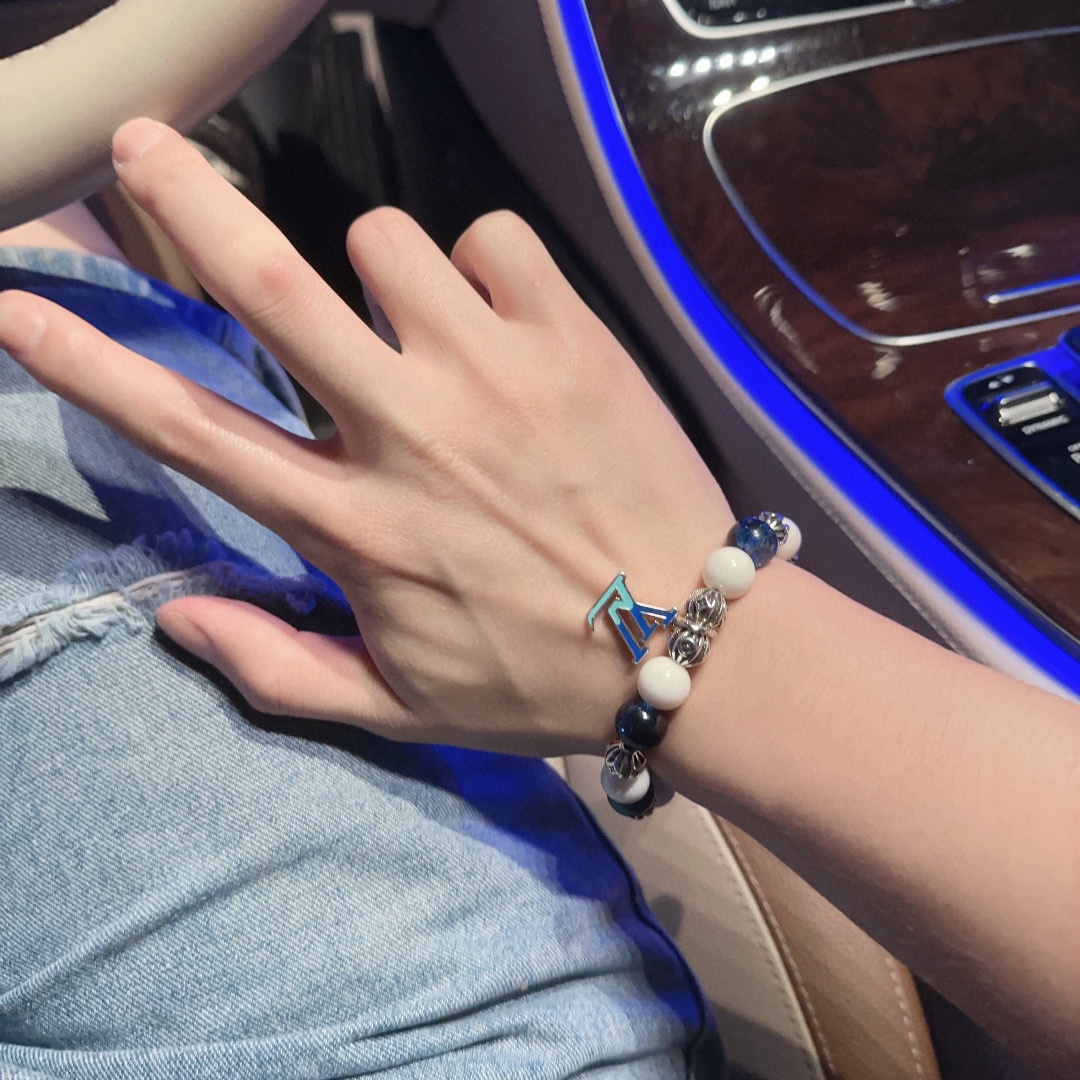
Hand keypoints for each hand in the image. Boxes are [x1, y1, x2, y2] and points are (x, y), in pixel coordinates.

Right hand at [0, 119, 733, 755]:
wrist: (692, 645)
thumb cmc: (538, 680)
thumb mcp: (399, 707)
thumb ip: (279, 667)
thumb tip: (177, 619)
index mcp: (354, 523)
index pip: (193, 431)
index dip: (90, 364)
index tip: (20, 306)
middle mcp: (409, 432)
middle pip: (272, 289)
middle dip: (188, 205)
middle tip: (140, 147)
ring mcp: (494, 374)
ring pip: (385, 240)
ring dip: (377, 266)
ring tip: (416, 323)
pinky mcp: (572, 339)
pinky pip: (492, 239)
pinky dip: (482, 264)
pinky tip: (503, 320)